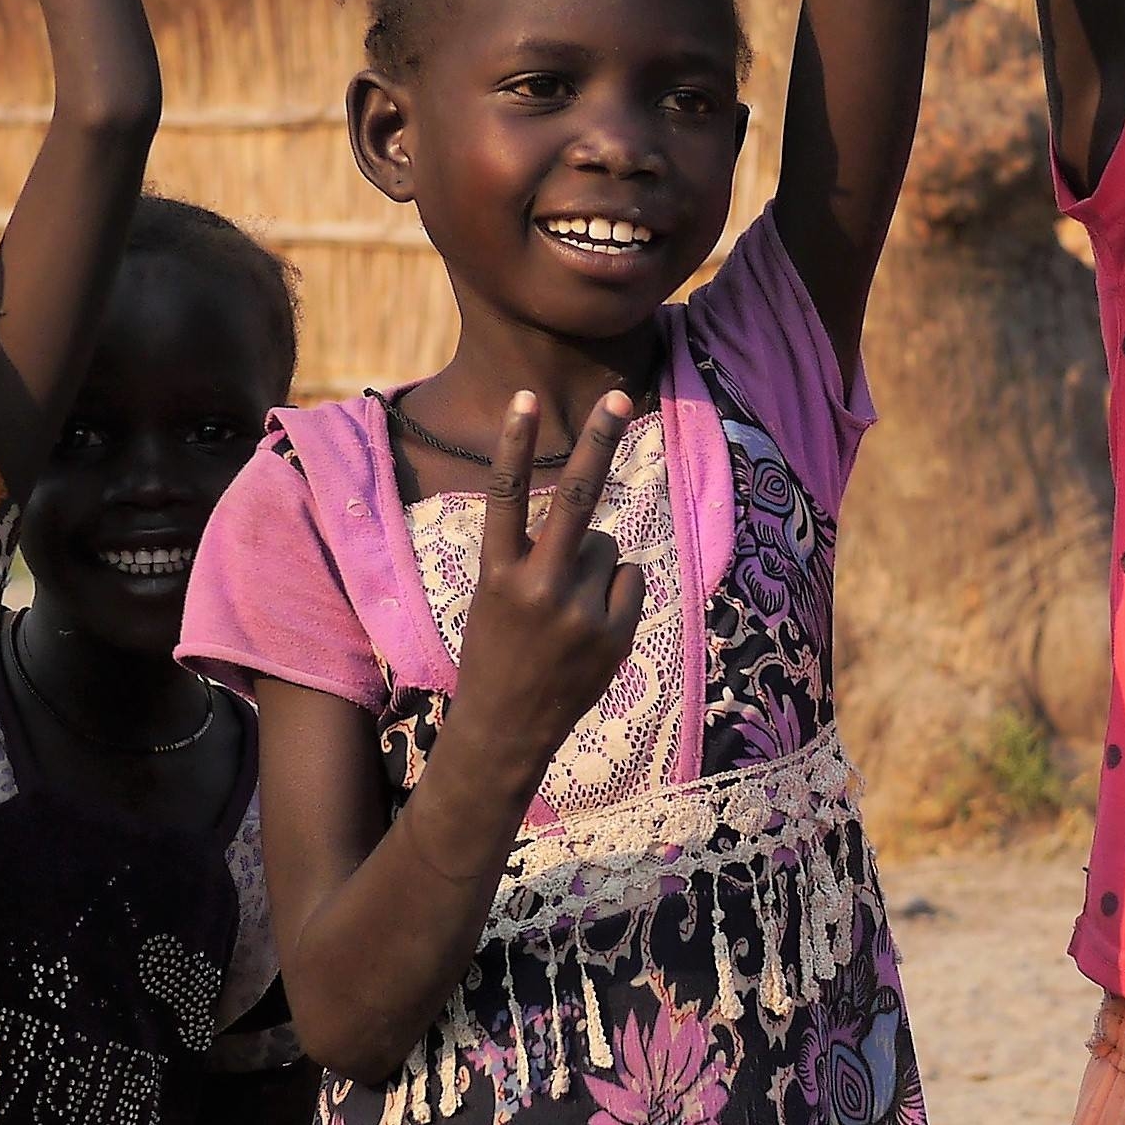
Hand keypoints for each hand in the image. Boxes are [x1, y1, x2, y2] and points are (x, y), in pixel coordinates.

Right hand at [447, 394, 646, 782]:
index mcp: (496, 573)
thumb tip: (589, 523)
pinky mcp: (613, 635)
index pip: (506, 497)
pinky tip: (592, 628)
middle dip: (598, 443)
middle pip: (577, 499)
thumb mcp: (495, 598)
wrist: (505, 728)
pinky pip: (629, 581)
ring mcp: (579, 612)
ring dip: (595, 567)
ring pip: (608, 548)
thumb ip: (533, 555)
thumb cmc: (498, 651)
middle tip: (616, 396)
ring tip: (567, 611)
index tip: (523, 398)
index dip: (514, 445)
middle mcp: (537, 587)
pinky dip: (617, 595)